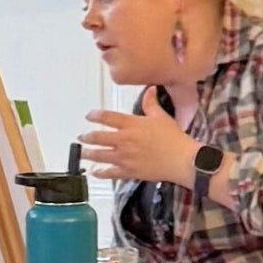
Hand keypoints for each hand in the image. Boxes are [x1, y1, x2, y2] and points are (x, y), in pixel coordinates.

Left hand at [79, 104, 199, 190]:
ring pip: (100, 155)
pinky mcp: (128, 171)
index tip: (89, 116)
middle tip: (81, 138)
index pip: (108, 117)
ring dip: (89, 154)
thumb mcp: (161, 116)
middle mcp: (124, 140)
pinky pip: (110, 172)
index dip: (95, 116)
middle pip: (99, 137)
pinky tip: (95, 172)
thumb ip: (151, 103)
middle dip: (87, 137)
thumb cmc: (173, 137)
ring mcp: (124, 157)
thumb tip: (150, 89)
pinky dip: (100, 172)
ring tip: (82, 153)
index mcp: (131, 124)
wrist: (181, 160)